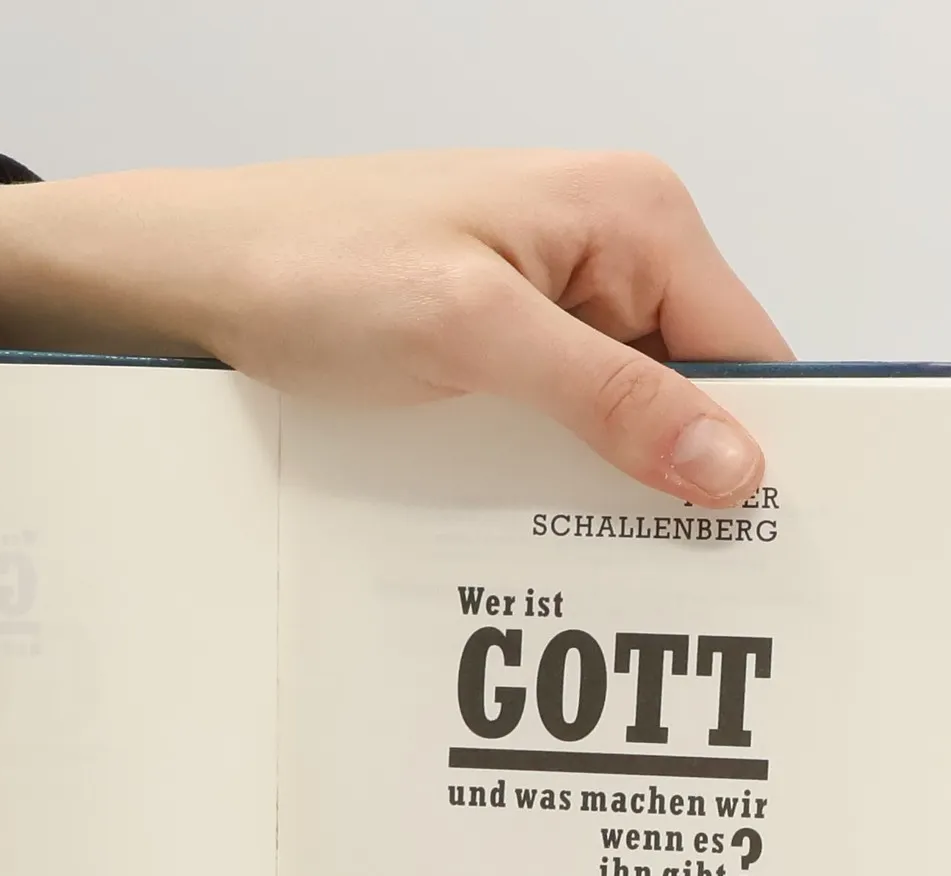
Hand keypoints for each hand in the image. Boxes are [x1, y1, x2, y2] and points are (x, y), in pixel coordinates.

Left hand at [0, 150, 790, 506]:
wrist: (192, 276)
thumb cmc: (311, 265)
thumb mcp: (474, 336)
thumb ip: (609, 399)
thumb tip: (732, 463)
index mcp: (634, 214)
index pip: (750, 352)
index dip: (758, 453)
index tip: (753, 553)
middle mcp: (610, 248)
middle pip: (695, 391)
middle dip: (681, 483)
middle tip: (669, 586)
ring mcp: (555, 298)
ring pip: (629, 417)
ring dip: (613, 490)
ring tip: (598, 571)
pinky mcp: (504, 342)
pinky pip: (565, 421)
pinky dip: (558, 477)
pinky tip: (538, 532)